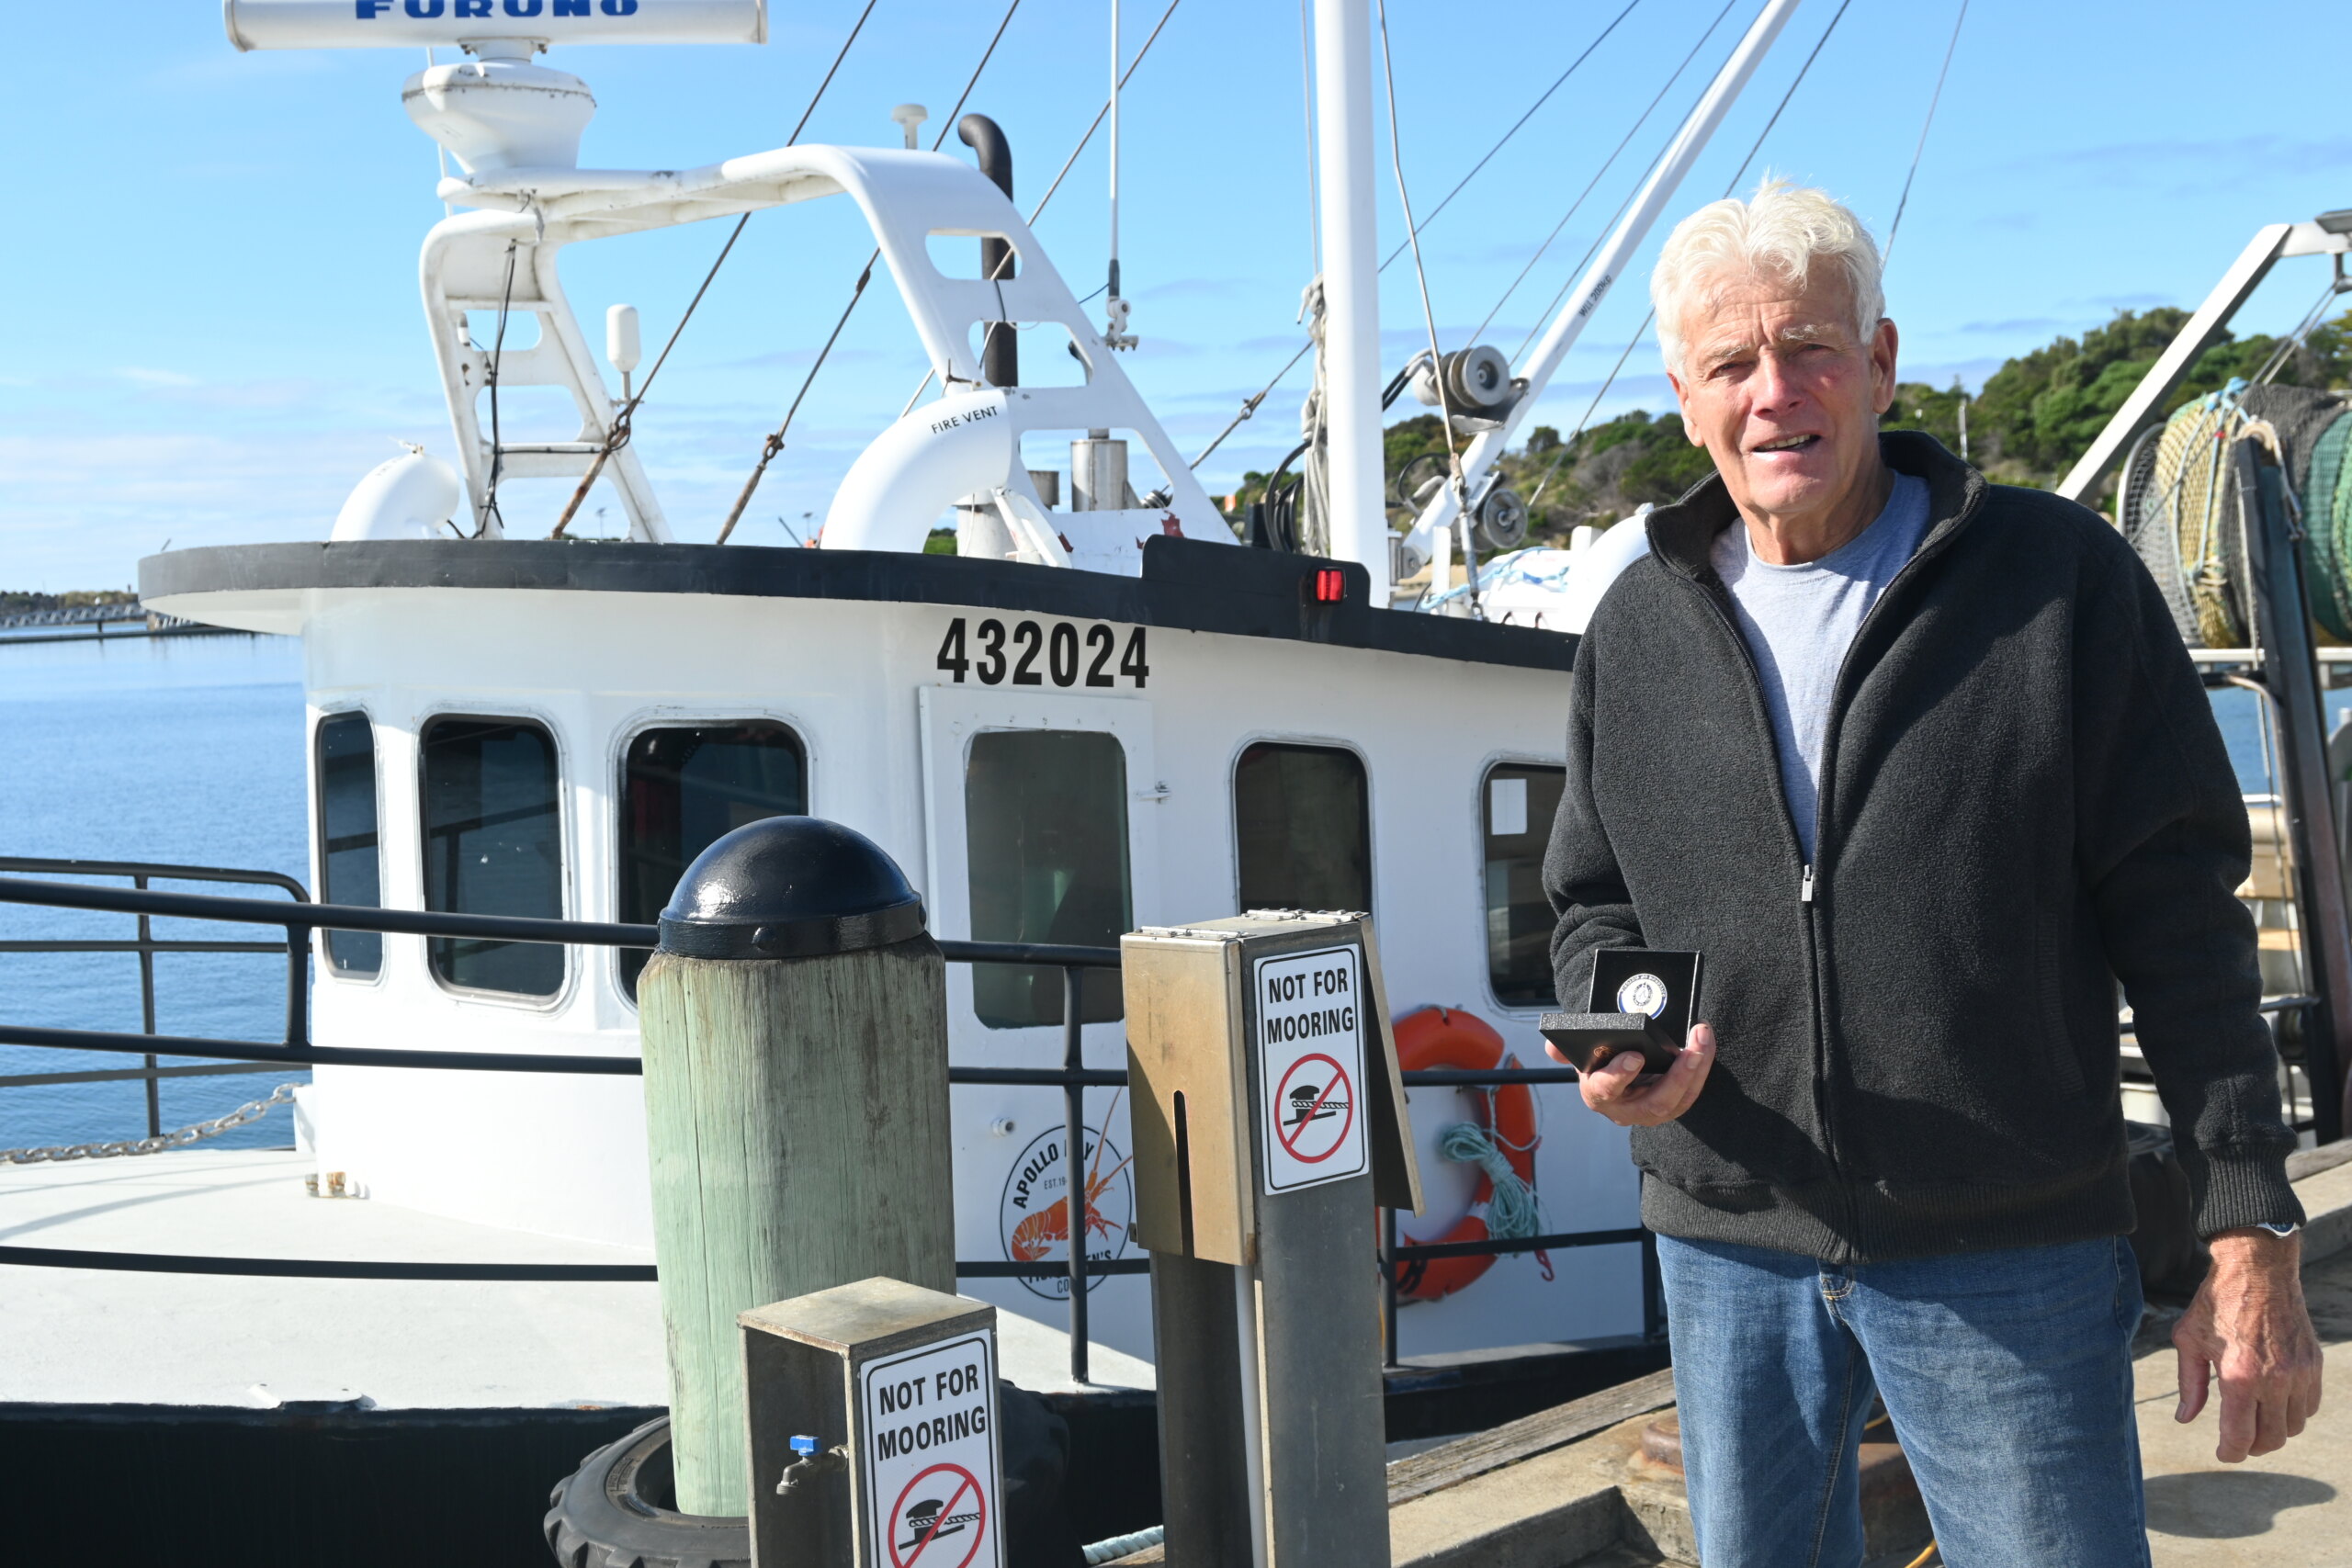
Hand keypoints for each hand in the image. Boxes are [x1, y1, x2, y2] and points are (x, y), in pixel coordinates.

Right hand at [1550, 1021, 1714, 1125]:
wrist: (1612, 1079)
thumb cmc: (1597, 1064)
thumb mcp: (1578, 1056)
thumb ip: (1564, 1050)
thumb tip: (1553, 1048)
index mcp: (1597, 1095)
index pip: (1607, 1089)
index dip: (1620, 1074)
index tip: (1635, 1055)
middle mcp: (1625, 1110)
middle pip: (1656, 1103)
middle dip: (1678, 1075)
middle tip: (1692, 1047)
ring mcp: (1651, 1112)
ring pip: (1679, 1100)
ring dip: (1697, 1069)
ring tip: (1704, 1037)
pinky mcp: (1670, 1107)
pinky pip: (1690, 1093)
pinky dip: (1701, 1069)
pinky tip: (1705, 1045)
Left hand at [2174, 1227, 2323, 1461]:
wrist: (2258, 1269)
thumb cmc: (2217, 1302)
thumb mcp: (2189, 1339)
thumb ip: (2189, 1384)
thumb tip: (2186, 1418)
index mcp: (2239, 1377)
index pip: (2241, 1437)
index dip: (2230, 1453)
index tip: (2223, 1454)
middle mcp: (2275, 1380)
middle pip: (2271, 1439)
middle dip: (2252, 1446)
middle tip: (2238, 1441)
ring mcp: (2299, 1373)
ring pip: (2294, 1426)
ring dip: (2275, 1431)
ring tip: (2255, 1421)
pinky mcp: (2314, 1364)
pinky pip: (2310, 1405)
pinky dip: (2294, 1412)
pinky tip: (2275, 1402)